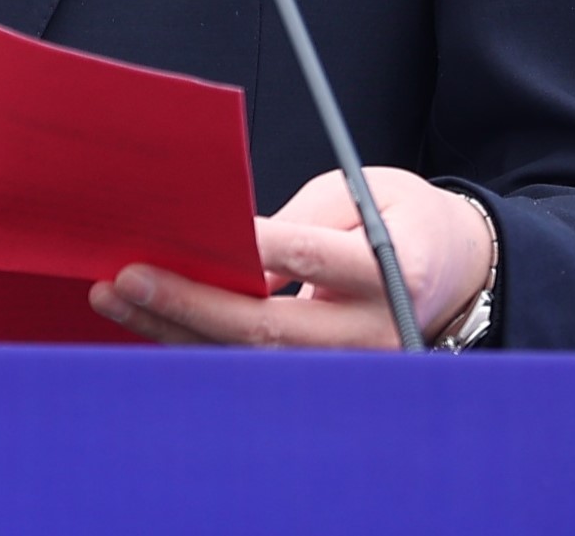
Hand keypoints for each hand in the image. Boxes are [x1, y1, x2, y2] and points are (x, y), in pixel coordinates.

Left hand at [88, 168, 492, 349]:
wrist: (456, 274)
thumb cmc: (405, 220)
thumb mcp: (366, 192)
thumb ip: (301, 219)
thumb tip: (226, 239)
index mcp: (392, 267)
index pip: (311, 258)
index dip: (252, 247)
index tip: (194, 234)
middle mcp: (372, 330)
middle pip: (269, 325)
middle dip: (190, 302)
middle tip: (128, 277)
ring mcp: (351, 368)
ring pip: (251, 358)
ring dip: (177, 329)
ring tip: (118, 298)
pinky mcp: (328, 382)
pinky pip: (254, 368)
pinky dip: (198, 346)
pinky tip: (151, 322)